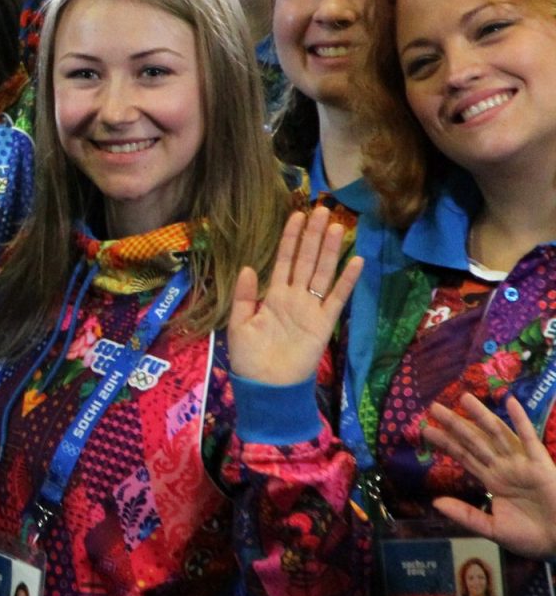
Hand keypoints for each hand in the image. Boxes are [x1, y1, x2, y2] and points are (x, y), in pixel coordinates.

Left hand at [226, 207, 360, 387]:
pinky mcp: (324, 323)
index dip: (290, 238)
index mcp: (273, 295)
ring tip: (337, 225)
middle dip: (313, 235)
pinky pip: (338, 298)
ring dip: (329, 250)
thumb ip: (244, 296)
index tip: (297, 215)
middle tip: (322, 209)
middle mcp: (294, 297)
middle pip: (306, 260)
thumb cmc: (249, 358)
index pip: (284, 260)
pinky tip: (356, 260)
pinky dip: (347, 280)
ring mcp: (311, 308)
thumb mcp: (238, 324)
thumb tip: (249, 266)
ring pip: (322, 272)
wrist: (267, 386)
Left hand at [425, 394, 555, 557]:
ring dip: (481, 416)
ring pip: (498, 434)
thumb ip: (466, 514)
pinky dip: (521, 420)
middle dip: (456, 424)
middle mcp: (504, 468)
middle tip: (434, 407)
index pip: (464, 457)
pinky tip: (510, 402)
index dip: (446, 443)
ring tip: (464, 398)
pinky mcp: (541, 465)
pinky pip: (530, 439)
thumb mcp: (492, 528)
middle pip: (475, 441)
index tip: (426, 429)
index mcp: (493, 481)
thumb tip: (435, 502)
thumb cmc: (531, 538)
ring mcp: (522, 464)